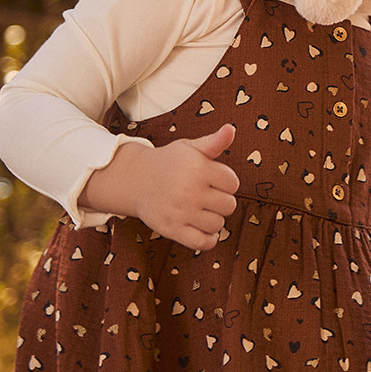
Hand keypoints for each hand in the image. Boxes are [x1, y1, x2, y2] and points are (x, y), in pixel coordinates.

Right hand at [131, 124, 239, 249]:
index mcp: (199, 168)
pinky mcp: (172, 229)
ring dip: (214, 219)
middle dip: (222, 200)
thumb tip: (231, 129)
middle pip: (229, 205)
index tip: (214, 179)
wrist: (137, 179)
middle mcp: (190, 190)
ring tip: (202, 210)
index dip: (226, 181)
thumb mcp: (191, 147)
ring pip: (218, 224)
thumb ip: (214, 142)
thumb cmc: (171, 162)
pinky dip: (208, 240)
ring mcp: (181, 212)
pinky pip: (202, 242)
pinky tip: (204, 229)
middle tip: (208, 195)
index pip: (233, 183)